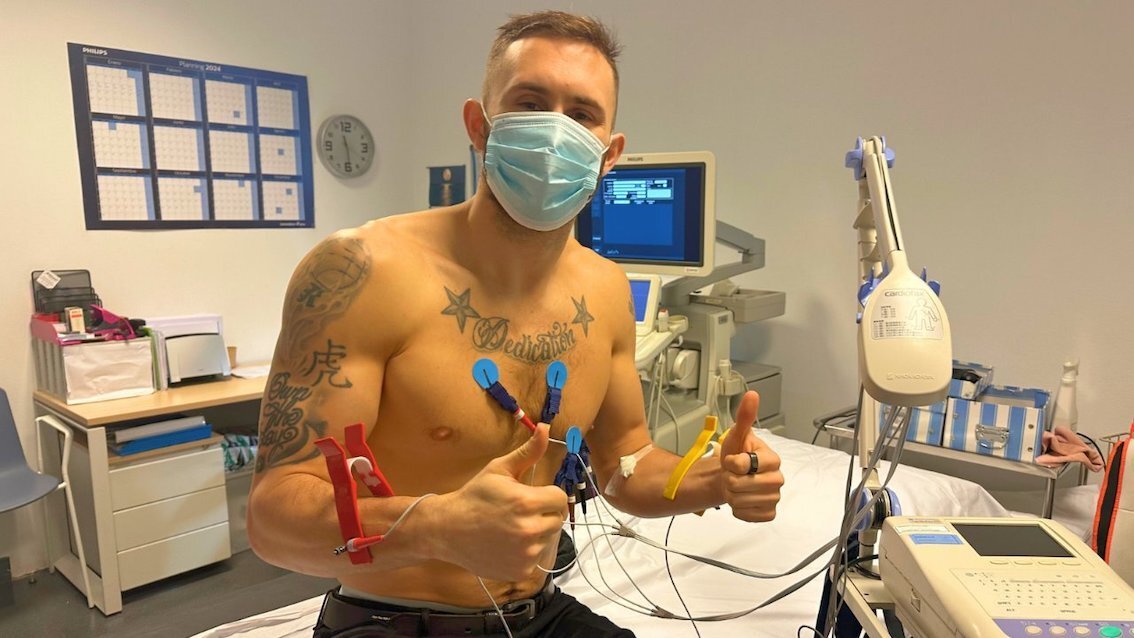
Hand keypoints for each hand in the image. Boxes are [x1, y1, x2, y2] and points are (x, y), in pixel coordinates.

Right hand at [436, 424, 567, 580]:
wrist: (447, 530)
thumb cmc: (475, 496)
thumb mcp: (499, 469)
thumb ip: (528, 452)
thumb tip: (547, 428)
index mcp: (527, 502)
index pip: (560, 498)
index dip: (548, 495)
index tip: (533, 496)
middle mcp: (530, 530)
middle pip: (557, 519)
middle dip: (543, 513)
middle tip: (521, 511)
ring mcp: (526, 553)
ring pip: (548, 538)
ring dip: (537, 532)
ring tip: (512, 527)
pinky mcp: (521, 570)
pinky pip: (537, 557)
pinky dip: (528, 552)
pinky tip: (508, 544)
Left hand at [719, 391, 783, 521]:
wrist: (731, 477)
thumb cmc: (735, 456)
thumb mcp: (736, 435)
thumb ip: (744, 416)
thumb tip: (752, 395)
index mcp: (772, 459)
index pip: (744, 464)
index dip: (731, 463)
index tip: (732, 460)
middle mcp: (777, 478)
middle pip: (742, 485)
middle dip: (730, 481)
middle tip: (733, 475)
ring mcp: (775, 497)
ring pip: (743, 501)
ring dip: (732, 495)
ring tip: (736, 487)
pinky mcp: (769, 513)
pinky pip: (749, 516)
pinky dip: (739, 510)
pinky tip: (742, 500)